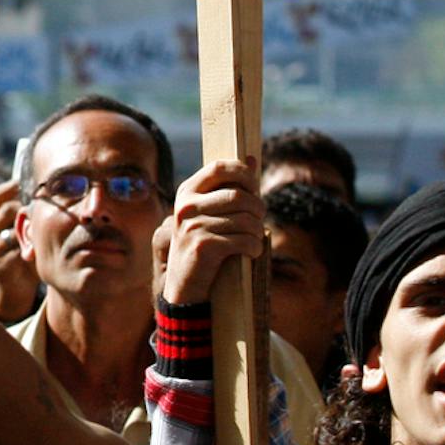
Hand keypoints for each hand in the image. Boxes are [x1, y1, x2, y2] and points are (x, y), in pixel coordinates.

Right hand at [0, 179, 39, 321]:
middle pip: (5, 209)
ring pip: (8, 232)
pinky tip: (39, 251)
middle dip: (25, 208)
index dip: (13, 186)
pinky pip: (13, 254)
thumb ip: (37, 217)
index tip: (34, 183)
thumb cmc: (26, 257)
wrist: (14, 290)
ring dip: (28, 231)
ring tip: (43, 231)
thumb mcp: (30, 234)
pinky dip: (28, 252)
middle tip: (44, 209)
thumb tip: (63, 194)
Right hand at [158, 159, 264, 306]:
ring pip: (245, 219)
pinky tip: (252, 251)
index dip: (243, 173)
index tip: (254, 186)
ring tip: (255, 238)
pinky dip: (254, 247)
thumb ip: (228, 188)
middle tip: (259, 219)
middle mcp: (186, 206)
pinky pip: (243, 240)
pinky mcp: (203, 246)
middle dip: (258, 208)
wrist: (185, 285)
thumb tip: (251, 159)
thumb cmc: (203, 244)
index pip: (219, 168)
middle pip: (238, 196)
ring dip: (257, 230)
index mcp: (187, 192)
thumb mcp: (209, 214)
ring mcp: (193, 226)